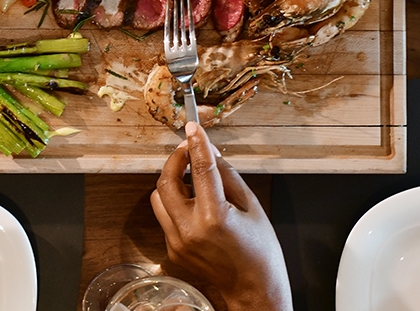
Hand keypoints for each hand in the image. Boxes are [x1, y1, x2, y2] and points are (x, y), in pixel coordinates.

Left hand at [150, 122, 292, 310]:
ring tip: (191, 177)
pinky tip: (195, 203)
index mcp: (214, 217)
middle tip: (188, 150)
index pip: (200, 170)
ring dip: (172, 181)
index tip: (193, 129)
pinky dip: (176, 203)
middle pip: (166, 181)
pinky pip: (165, 216)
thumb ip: (228, 177)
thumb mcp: (251, 207)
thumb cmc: (260, 251)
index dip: (197, 145)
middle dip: (175, 160)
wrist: (253, 289)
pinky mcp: (173, 249)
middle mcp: (190, 229)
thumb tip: (210, 153)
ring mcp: (177, 241)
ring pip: (159, 197)